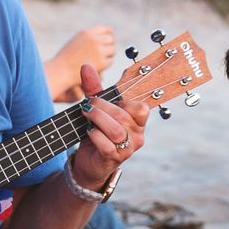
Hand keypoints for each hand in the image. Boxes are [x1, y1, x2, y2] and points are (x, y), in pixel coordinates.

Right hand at [44, 24, 115, 102]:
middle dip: (109, 46)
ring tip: (99, 61)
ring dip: (108, 55)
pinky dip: (106, 64)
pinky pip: (110, 61)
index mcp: (86, 33)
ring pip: (112, 50)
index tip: (111, 39)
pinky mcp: (101, 62)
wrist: (60, 72)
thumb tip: (106, 37)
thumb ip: (89, 38)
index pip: (105, 29)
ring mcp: (98, 51)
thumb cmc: (66, 59)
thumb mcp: (76, 42)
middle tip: (106, 53)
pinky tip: (97, 67)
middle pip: (111, 40)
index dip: (110, 34)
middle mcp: (94, 40)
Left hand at [68, 62, 147, 189]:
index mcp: (137, 122)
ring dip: (98, 119)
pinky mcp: (114, 159)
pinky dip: (95, 136)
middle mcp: (136, 135)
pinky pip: (107, 145)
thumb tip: (86, 66)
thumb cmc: (98, 133)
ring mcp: (127, 149)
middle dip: (103, 106)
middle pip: (124, 116)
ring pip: (117, 130)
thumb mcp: (97, 110)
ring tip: (86, 114)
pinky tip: (88, 131)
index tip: (109, 100)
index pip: (141, 108)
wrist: (90, 162)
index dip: (125, 101)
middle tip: (88, 104)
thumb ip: (94, 90)